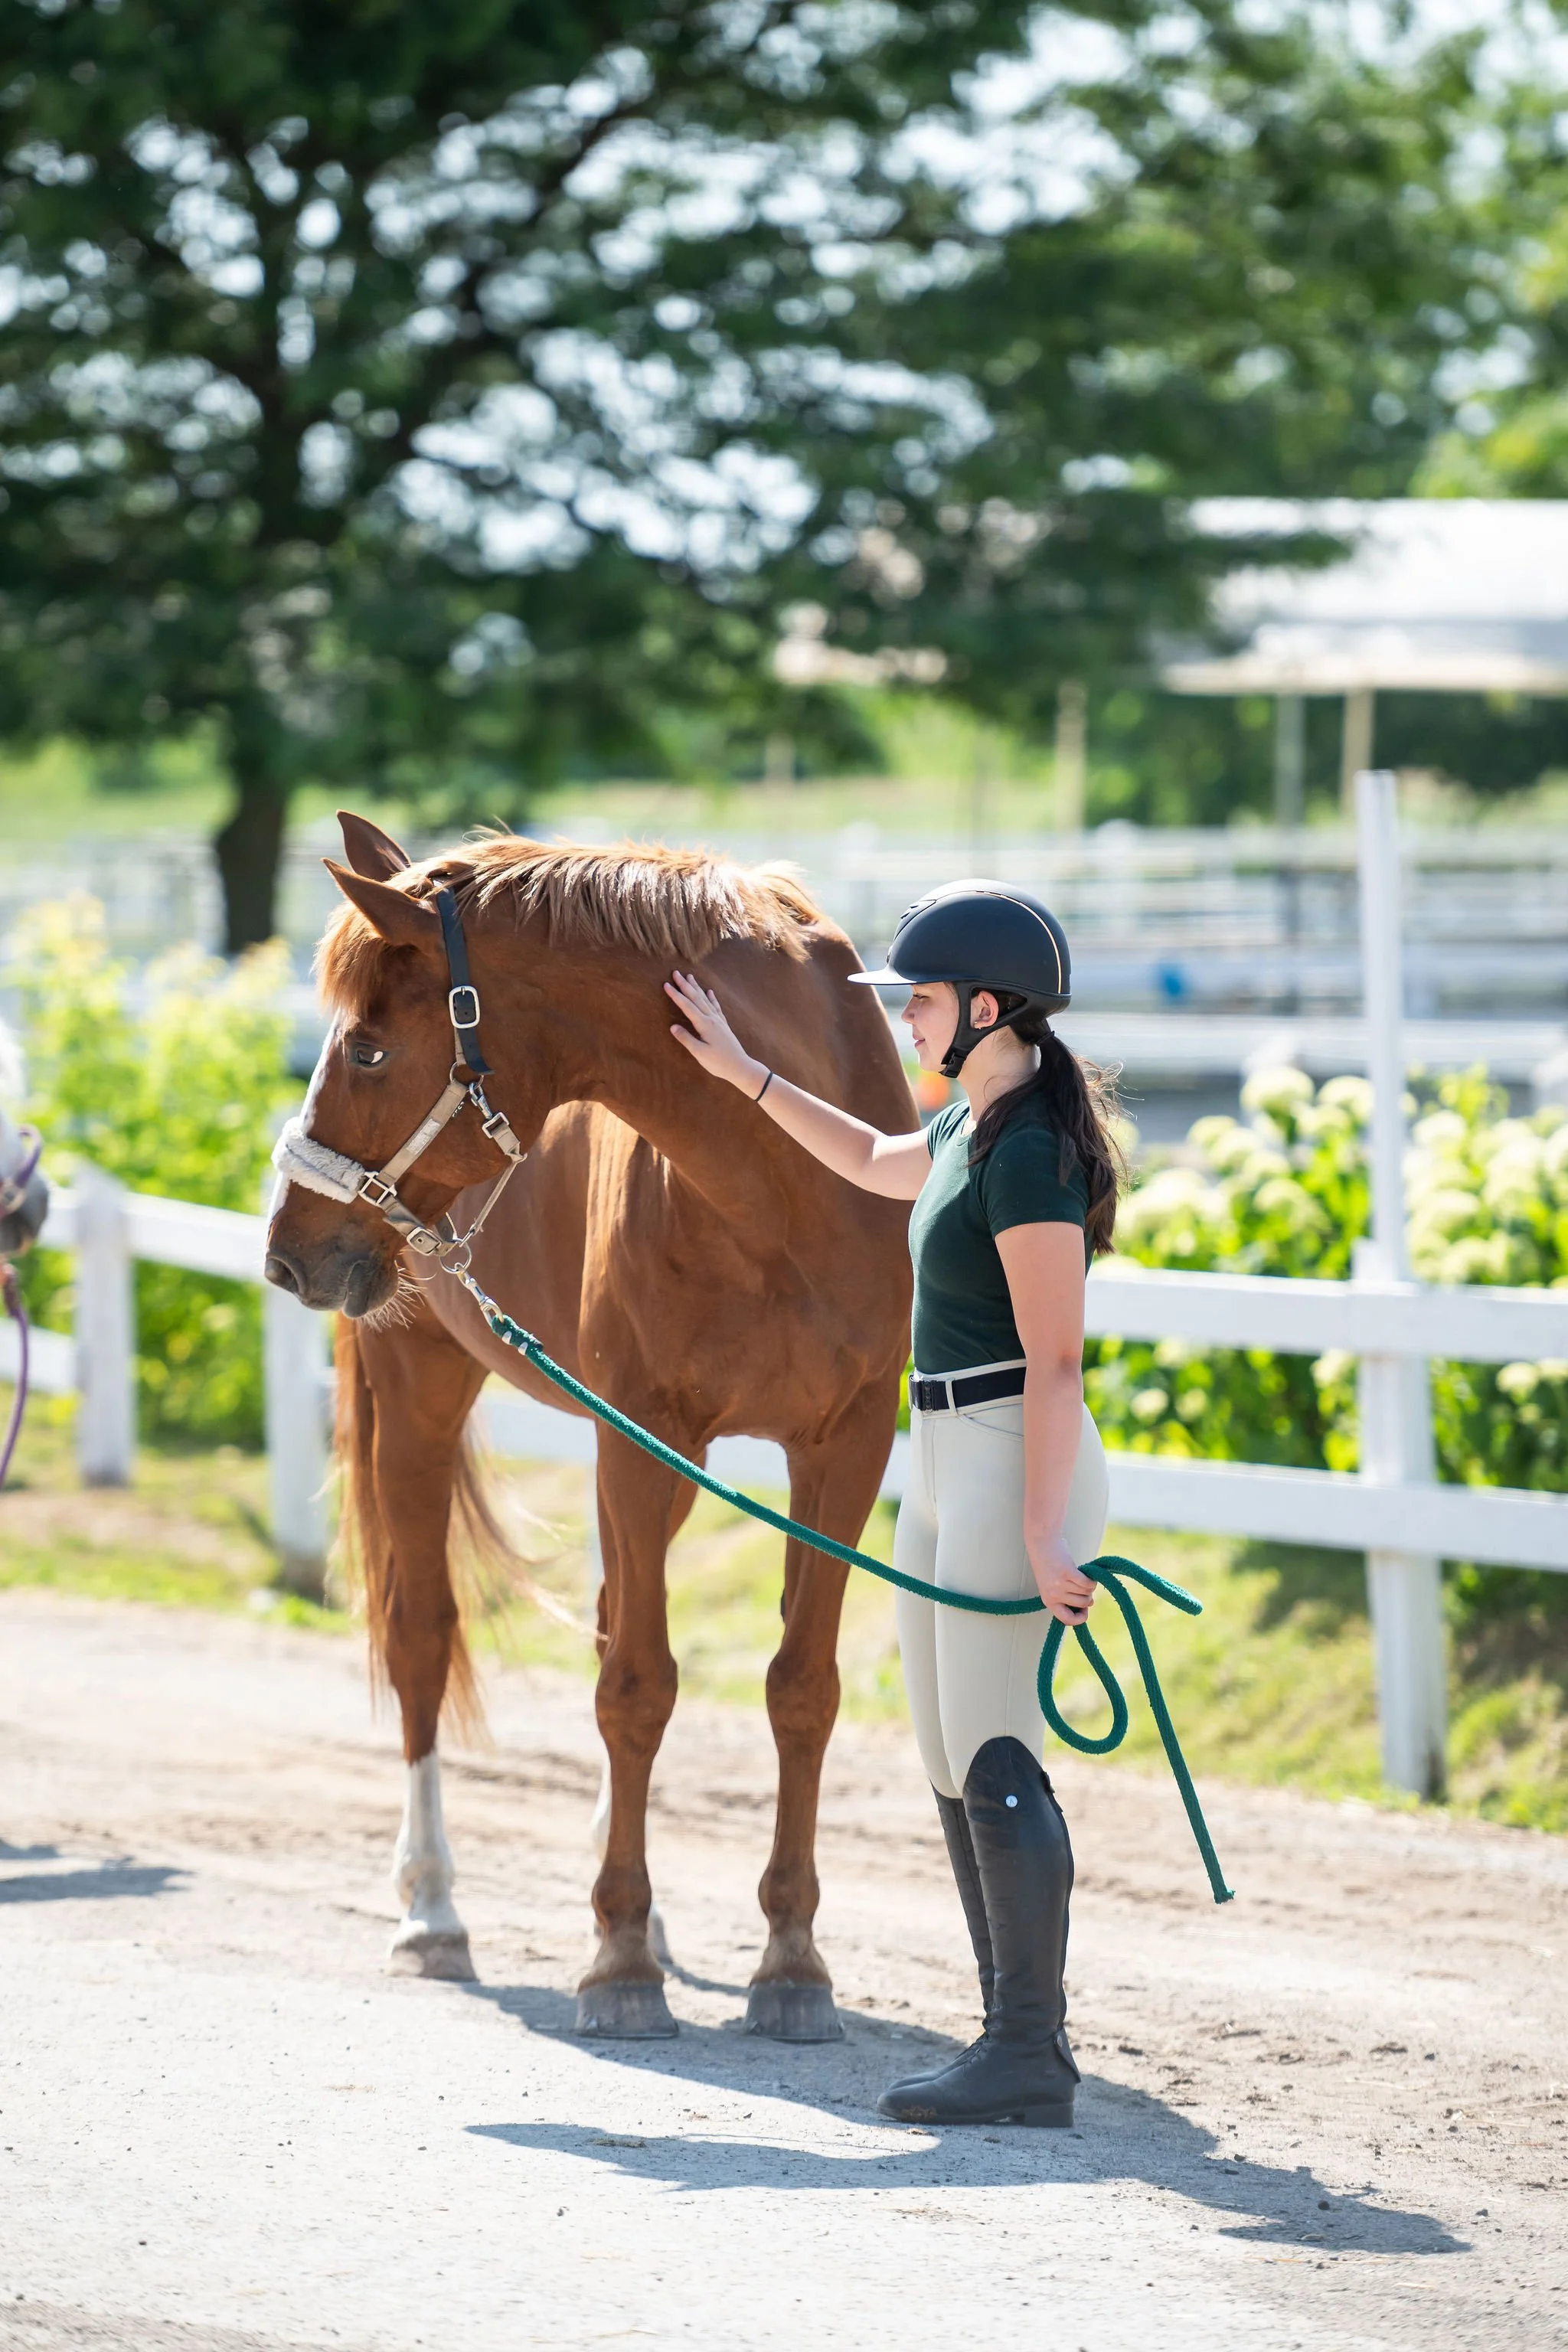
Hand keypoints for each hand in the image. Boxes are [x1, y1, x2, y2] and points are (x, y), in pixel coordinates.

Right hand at [665, 971, 767, 1094]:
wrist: (740, 1066)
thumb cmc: (719, 1063)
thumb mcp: (700, 1053)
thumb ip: (686, 1039)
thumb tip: (673, 1026)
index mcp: (705, 1025)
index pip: (687, 1006)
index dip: (676, 995)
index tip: (666, 984)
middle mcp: (712, 1019)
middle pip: (696, 998)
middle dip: (685, 985)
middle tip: (676, 972)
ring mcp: (719, 1021)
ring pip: (705, 999)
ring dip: (697, 987)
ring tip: (690, 976)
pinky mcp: (723, 1025)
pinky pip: (716, 1007)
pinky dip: (711, 998)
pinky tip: (710, 992)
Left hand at [1028, 1530, 1096, 1626]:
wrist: (1041, 1543)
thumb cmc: (1049, 1565)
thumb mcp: (1053, 1586)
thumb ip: (1068, 1597)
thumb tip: (1090, 1605)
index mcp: (1048, 1601)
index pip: (1067, 1620)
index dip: (1079, 1618)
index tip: (1085, 1611)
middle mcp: (1054, 1595)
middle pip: (1082, 1604)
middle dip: (1088, 1596)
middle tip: (1083, 1586)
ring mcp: (1060, 1584)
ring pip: (1087, 1592)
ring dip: (1089, 1586)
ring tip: (1082, 1577)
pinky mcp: (1068, 1573)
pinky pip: (1088, 1583)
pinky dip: (1091, 1579)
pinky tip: (1087, 1574)